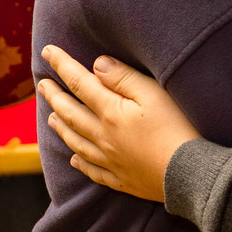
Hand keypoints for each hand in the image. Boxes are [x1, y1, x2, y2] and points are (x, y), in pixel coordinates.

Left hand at [37, 45, 202, 202]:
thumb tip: (97, 64)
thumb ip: (124, 78)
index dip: (62, 66)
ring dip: (61, 128)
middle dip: (54, 97)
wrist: (189, 173)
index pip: (79, 83)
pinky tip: (74, 160)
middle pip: (71, 114)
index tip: (47, 52)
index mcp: (111, 112)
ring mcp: (111, 160)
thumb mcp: (154, 93)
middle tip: (42, 85)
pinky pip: (93, 171)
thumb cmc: (178, 127)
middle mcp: (104, 136)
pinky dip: (80, 164)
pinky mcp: (122, 179)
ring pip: (77, 142)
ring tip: (50, 118)